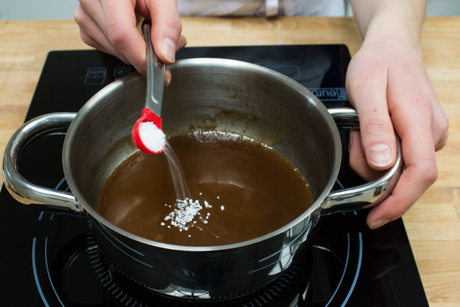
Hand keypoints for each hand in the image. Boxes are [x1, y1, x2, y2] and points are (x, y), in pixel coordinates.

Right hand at [74, 0, 186, 83]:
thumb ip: (167, 24)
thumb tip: (165, 55)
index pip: (121, 34)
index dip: (142, 57)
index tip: (161, 69)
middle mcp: (90, 1)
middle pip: (119, 46)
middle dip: (146, 53)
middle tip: (166, 41)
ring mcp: (84, 14)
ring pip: (114, 51)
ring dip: (136, 50)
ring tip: (149, 28)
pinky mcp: (86, 25)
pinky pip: (106, 48)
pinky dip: (124, 48)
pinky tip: (133, 30)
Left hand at [346, 38, 447, 228]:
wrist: (392, 47)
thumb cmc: (378, 63)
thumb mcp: (366, 90)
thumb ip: (375, 127)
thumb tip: (383, 163)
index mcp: (420, 121)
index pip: (420, 174)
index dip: (399, 201)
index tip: (376, 216)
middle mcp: (431, 132)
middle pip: (405, 176)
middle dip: (373, 174)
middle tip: (354, 142)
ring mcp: (428, 134)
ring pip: (399, 169)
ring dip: (372, 160)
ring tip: (360, 130)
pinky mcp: (420, 135)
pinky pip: (399, 158)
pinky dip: (378, 154)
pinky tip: (368, 134)